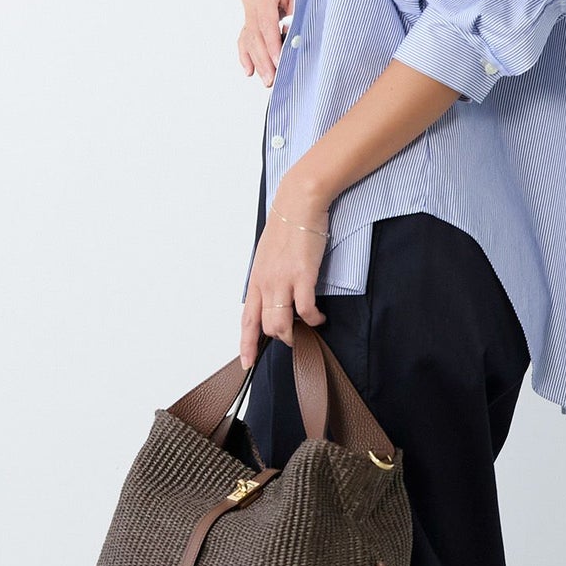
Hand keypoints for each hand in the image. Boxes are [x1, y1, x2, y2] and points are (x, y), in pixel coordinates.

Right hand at [238, 0, 293, 88]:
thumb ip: (298, 22)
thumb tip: (292, 49)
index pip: (266, 24)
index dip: (272, 46)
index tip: (279, 64)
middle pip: (255, 35)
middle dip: (264, 60)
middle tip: (272, 80)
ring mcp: (249, 7)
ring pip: (249, 39)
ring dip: (257, 62)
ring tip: (267, 80)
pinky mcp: (251, 16)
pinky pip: (246, 38)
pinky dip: (247, 55)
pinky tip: (250, 71)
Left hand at [240, 172, 330, 367]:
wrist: (298, 203)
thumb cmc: (287, 226)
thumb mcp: (267, 256)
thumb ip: (268, 279)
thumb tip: (272, 297)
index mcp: (256, 279)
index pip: (247, 319)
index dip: (246, 344)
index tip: (246, 362)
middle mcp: (266, 283)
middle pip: (265, 327)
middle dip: (279, 339)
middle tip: (292, 338)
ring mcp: (283, 281)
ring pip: (282, 323)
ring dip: (295, 333)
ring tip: (306, 327)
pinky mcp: (303, 276)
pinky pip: (306, 310)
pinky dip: (313, 319)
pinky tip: (319, 317)